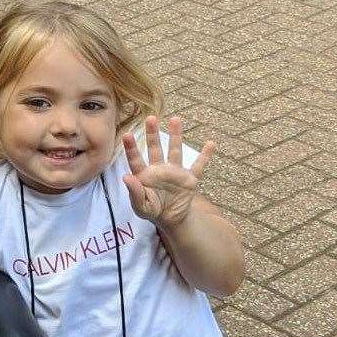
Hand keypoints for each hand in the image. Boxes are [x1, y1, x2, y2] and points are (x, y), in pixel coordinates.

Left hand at [122, 115, 213, 230]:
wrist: (170, 219)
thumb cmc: (151, 210)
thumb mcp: (141, 207)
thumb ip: (134, 193)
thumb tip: (126, 177)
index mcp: (144, 175)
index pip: (136, 159)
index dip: (131, 148)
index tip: (127, 134)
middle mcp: (159, 169)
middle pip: (155, 148)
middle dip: (152, 134)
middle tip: (150, 117)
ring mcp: (175, 172)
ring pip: (175, 150)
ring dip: (175, 136)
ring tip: (175, 119)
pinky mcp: (189, 179)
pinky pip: (199, 166)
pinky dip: (205, 155)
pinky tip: (211, 144)